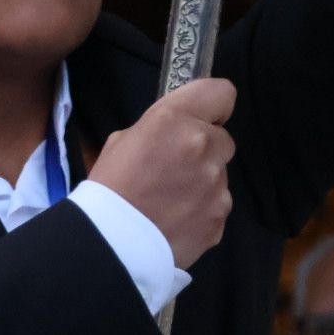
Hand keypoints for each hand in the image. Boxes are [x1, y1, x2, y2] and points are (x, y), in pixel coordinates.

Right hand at [89, 78, 236, 269]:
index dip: (213, 106)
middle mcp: (203, 145)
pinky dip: (202, 210)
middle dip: (206, 150)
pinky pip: (217, 205)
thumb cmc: (110, 186)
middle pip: (223, 139)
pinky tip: (177, 220)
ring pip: (219, 175)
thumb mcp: (124, 140)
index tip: (203, 118)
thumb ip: (162, 130)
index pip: (222, 93)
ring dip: (203, 183)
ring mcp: (216, 184)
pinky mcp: (220, 215)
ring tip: (172, 201)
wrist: (111, 242)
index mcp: (175, 119)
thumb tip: (179, 135)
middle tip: (176, 168)